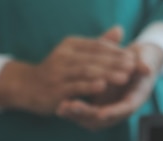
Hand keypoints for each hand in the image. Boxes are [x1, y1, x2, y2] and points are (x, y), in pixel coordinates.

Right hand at [0, 26, 136, 115]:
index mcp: (71, 45)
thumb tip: (120, 29)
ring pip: (86, 71)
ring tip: (125, 77)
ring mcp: (58, 72)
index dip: (117, 52)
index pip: (98, 46)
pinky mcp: (55, 89)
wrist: (28, 87)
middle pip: (95, 58)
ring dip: (107, 74)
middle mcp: (64, 55)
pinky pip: (74, 86)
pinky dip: (89, 86)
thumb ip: (98, 44)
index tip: (135, 57)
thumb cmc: (57, 71)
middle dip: (116, 63)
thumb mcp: (76, 54)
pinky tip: (102, 87)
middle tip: (135, 66)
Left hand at [56, 42, 162, 129]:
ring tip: (60, 108)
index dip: (113, 112)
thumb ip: (142, 64)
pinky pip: (84, 114)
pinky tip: (59, 106)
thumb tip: (147, 68)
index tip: (101, 113)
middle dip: (87, 114)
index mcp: (135, 99)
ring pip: (90, 120)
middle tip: (71, 108)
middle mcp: (121, 110)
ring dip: (75, 115)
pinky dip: (72, 111)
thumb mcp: (143, 61)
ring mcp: (108, 111)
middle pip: (103, 119)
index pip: (124, 109)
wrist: (136, 63)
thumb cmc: (141, 60)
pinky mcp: (97, 108)